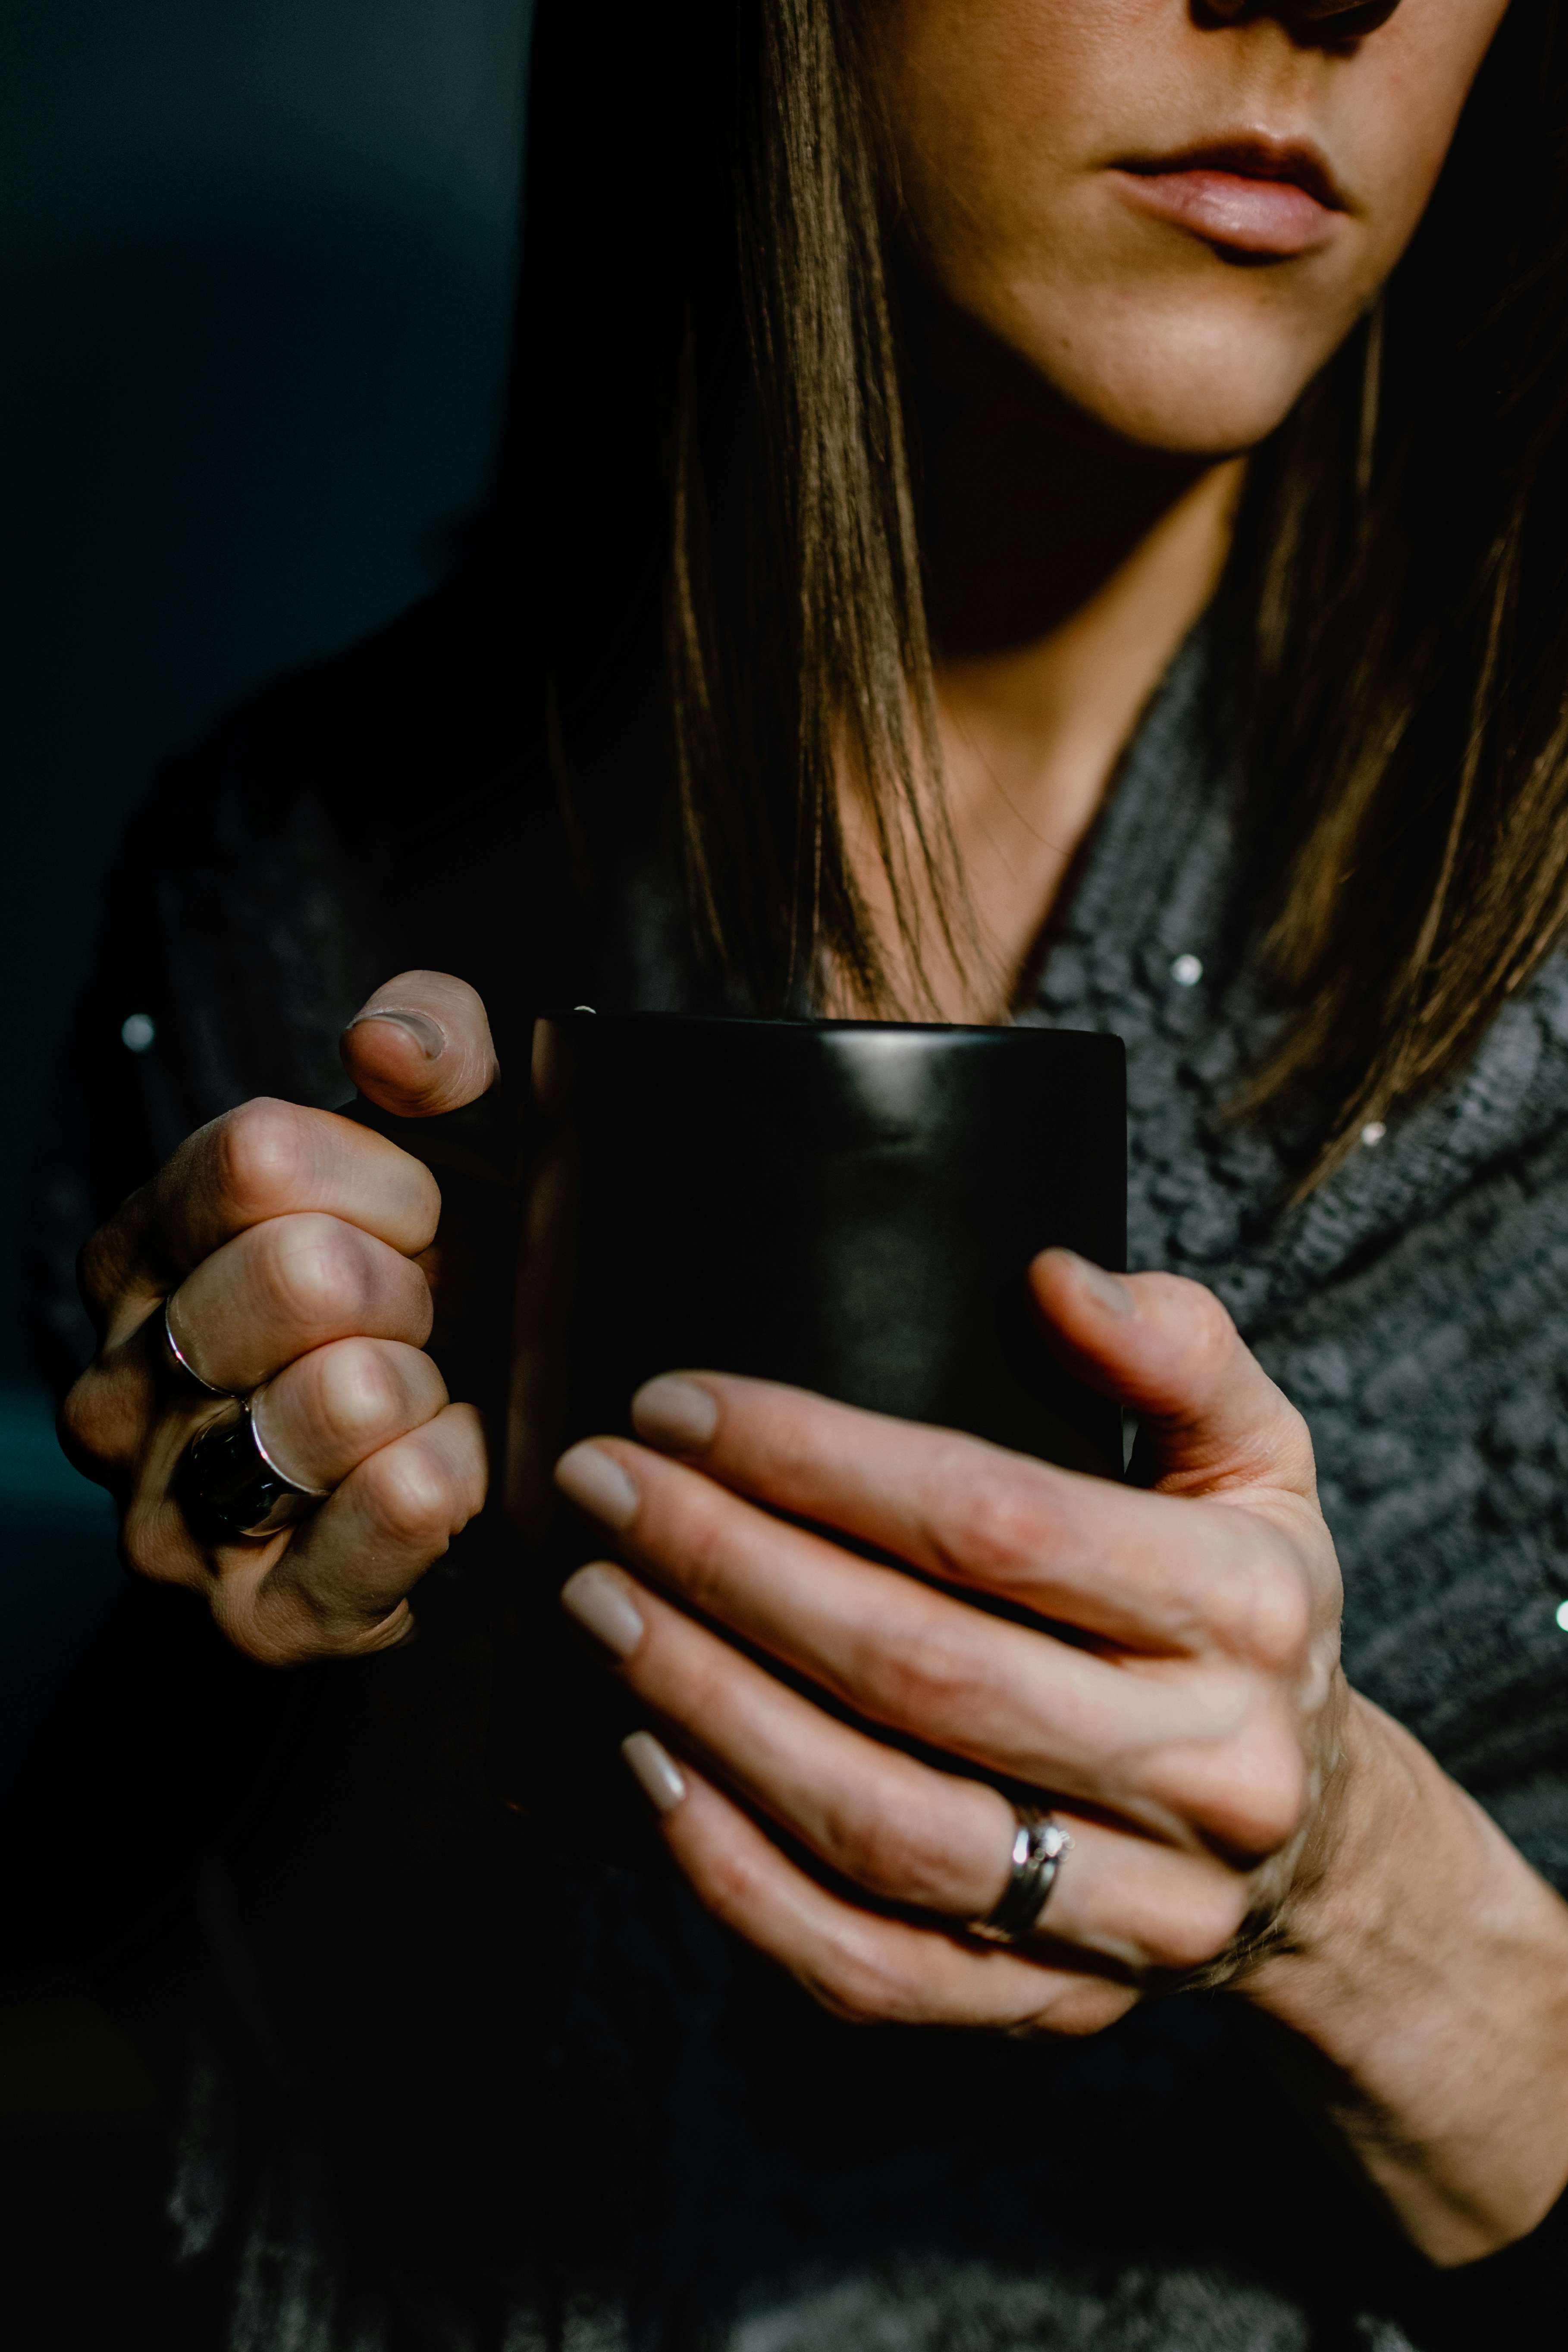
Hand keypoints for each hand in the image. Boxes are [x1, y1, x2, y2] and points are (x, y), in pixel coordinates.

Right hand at [61, 972, 494, 1664]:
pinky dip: (460, 1478)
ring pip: (342, 1398)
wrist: (474, 1475)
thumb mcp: (451, 1141)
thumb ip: (434, 1047)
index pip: (258, 1158)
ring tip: (431, 1403)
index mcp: (142, 1253)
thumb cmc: (445, 1293)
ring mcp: (172, 1513)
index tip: (419, 1221)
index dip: (384, 1181)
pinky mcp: (260, 1615)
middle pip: (297, 1274)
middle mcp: (122, 1385)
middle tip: (430, 1325)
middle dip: (412, 1289)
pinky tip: (458, 1467)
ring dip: (432, 1391)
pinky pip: (393, 1511)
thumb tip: (388, 1045)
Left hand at [555, 1253, 1340, 2032]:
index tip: (679, 1406)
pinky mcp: (1053, 2007)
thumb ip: (1176, 1350)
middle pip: (918, 1671)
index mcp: (1246, 1608)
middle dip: (728, 1570)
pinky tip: (645, 1768)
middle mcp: (1205, 1771)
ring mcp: (1129, 1911)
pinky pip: (866, 1966)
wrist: (1319, 1846)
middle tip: (603, 1493)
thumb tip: (1048, 1279)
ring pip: (879, 1827)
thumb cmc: (1243, 1610)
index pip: (996, 1522)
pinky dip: (735, 1875)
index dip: (816, 1459)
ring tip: (597, 1611)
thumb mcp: (1260, 1456)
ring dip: (709, 1713)